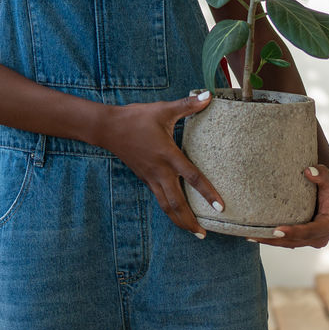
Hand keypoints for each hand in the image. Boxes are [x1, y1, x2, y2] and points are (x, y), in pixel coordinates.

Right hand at [95, 91, 222, 237]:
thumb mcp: (163, 110)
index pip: (192, 177)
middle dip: (190, 221)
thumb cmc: (137, 118)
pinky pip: (159, 198)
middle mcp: (160, 171)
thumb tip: (208, 95)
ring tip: (193, 231)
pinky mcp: (145, 178)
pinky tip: (176, 213)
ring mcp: (151, 177)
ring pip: (166, 205)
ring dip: (179, 220)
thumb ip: (187, 105)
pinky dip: (169, 209)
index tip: (220, 207)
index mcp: (168, 155)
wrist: (108, 128)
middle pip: (177, 203)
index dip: (207, 193)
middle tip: (204, 234)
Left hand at [249, 163, 328, 247]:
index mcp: (328, 224)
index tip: (276, 230)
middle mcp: (320, 236)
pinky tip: (255, 234)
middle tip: (254, 236)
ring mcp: (310, 238)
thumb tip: (309, 171)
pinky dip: (272, 238)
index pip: (310, 232)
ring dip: (270, 241)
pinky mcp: (301, 236)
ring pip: (288, 243)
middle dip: (275, 240)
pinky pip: (286, 239)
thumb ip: (323, 174)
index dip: (294, 232)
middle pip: (295, 241)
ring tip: (250, 236)